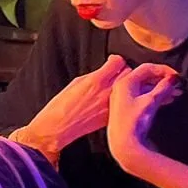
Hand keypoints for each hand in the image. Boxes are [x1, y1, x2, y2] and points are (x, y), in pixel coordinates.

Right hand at [14, 55, 128, 161]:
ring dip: (125, 85)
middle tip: (116, 73)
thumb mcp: (76, 82)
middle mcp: (107, 92)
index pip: (118, 62)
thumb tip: (105, 71)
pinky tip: (114, 100)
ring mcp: (111, 106)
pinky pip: (123, 103)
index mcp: (96, 81)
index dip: (116, 60)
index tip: (112, 62)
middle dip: (123, 70)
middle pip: (128, 73)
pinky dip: (122, 100)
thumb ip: (94, 75)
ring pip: (129, 88)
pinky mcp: (111, 117)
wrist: (59, 127)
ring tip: (116, 86)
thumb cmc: (62, 106)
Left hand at [106, 62, 181, 170]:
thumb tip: (173, 79)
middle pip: (146, 77)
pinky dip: (155, 96)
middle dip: (163, 80)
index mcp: (125, 82)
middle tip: (178, 85)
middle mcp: (122, 88)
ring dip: (161, 89)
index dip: (163, 70)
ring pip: (146, 88)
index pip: (146, 68)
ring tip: (177, 93)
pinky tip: (168, 100)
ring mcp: (123, 98)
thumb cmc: (135, 122)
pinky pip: (143, 96)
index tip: (176, 76)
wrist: (124, 145)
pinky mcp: (127, 108)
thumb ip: (163, 88)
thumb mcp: (151, 102)